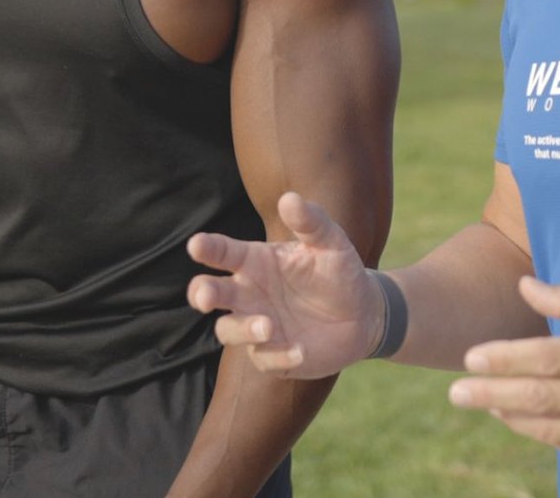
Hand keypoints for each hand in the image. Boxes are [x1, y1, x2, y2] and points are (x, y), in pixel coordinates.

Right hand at [187, 191, 382, 377]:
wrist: (363, 314)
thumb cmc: (338, 271)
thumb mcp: (330, 242)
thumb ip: (310, 221)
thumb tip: (289, 199)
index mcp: (256, 262)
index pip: (224, 252)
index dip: (208, 248)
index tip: (196, 245)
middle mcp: (248, 294)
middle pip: (211, 293)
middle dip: (202, 293)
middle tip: (204, 296)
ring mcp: (257, 326)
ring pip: (229, 330)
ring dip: (243, 329)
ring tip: (267, 326)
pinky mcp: (272, 356)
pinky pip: (265, 359)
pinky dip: (279, 356)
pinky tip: (300, 350)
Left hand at [448, 276, 559, 469]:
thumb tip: (525, 286)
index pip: (547, 358)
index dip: (505, 359)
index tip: (470, 358)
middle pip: (541, 399)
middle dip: (492, 395)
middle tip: (455, 393)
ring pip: (552, 429)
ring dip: (512, 417)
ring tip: (483, 403)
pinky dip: (544, 434)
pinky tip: (522, 420)